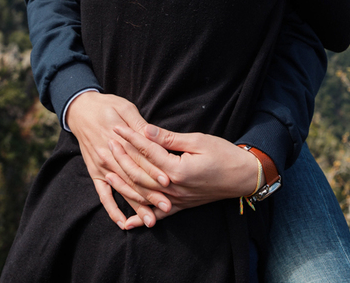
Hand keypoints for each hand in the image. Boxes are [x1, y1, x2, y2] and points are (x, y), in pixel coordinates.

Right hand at [67, 92, 172, 227]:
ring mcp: (102, 167)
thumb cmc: (107, 106)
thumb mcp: (125, 107)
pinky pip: (103, 195)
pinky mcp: (95, 173)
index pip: (140, 159)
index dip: (154, 170)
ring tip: (152, 220)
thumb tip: (153, 135)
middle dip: (151, 194)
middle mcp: (110, 156)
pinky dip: (111, 210)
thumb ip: (139, 124)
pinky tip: (122, 223)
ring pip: (122, 190)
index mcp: (120, 139)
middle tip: (167, 207)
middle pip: (133, 178)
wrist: (80, 109)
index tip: (168, 183)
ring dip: (137, 206)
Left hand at [108, 124, 261, 228]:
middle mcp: (173, 188)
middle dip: (121, 158)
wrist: (243, 176)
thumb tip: (146, 130)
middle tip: (106, 144)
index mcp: (177, 170)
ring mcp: (176, 200)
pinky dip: (142, 218)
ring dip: (124, 184)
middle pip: (140, 173)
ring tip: (106, 172)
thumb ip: (168, 139)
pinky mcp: (181, 206)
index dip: (131, 138)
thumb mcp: (197, 140)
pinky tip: (126, 222)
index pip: (147, 152)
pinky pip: (158, 214)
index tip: (116, 128)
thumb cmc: (223, 154)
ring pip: (144, 194)